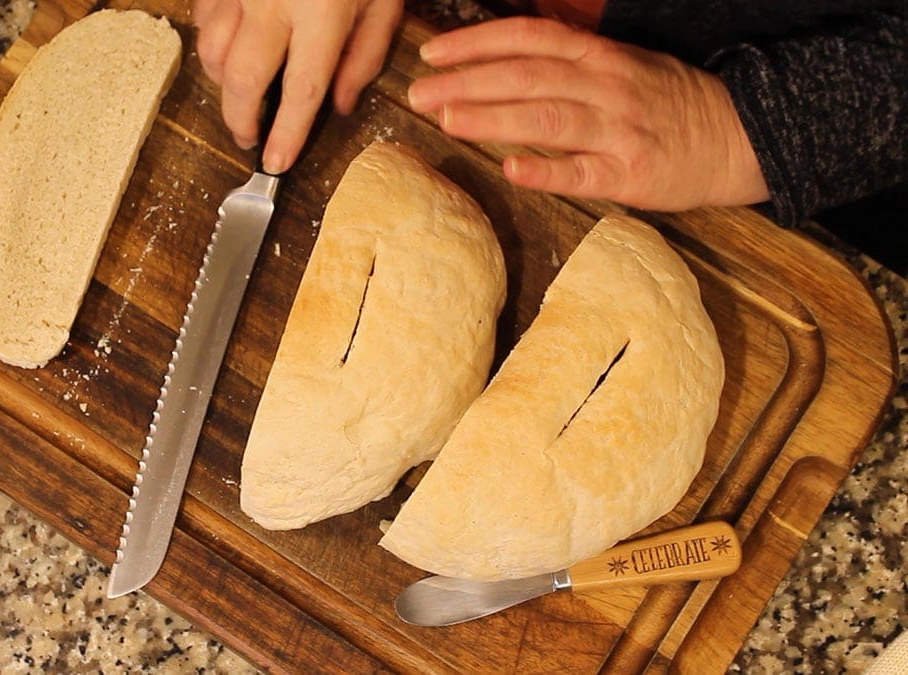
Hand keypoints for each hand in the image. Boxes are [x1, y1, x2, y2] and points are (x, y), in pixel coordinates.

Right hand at [194, 0, 402, 173]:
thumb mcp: (385, 0)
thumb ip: (365, 54)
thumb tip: (341, 104)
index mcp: (322, 15)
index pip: (301, 91)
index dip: (287, 134)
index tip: (276, 164)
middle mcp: (275, 4)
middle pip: (244, 79)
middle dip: (240, 119)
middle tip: (249, 137)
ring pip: (214, 51)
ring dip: (224, 84)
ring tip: (242, 96)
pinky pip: (204, 16)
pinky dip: (212, 41)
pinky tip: (228, 48)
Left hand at [407, 17, 769, 210]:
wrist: (743, 136)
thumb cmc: (669, 103)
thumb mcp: (622, 65)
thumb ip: (568, 64)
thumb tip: (503, 64)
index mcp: (601, 56)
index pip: (530, 38)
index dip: (477, 42)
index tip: (433, 52)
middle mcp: (606, 86)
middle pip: (526, 76)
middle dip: (467, 82)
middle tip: (418, 92)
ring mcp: (618, 131)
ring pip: (548, 118)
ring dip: (493, 117)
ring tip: (446, 120)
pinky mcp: (630, 176)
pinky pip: (583, 173)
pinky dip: (546, 170)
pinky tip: (510, 170)